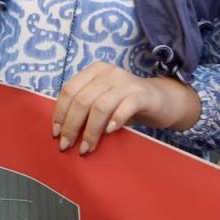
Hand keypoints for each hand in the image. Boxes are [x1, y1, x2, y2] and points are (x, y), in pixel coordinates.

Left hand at [50, 62, 198, 155]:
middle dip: (72, 125)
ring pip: (100, 106)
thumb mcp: (103, 101)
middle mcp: (108, 72)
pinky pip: (124, 107)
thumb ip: (85, 108)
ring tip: (87, 147)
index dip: (60, 113)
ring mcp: (125, 82)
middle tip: (68, 145)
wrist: (163, 101)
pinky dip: (114, 121)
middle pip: (82, 99)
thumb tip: (62, 132)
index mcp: (94, 71)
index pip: (69, 90)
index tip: (56, 134)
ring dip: (90, 130)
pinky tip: (109, 133)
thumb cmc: (126, 104)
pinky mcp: (142, 94)